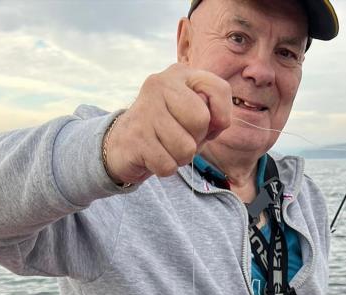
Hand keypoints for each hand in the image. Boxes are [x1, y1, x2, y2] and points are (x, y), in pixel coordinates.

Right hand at [103, 64, 232, 184]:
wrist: (122, 145)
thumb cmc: (167, 130)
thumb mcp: (193, 116)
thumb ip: (213, 114)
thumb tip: (217, 122)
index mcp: (180, 74)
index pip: (219, 89)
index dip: (223, 115)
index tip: (211, 125)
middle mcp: (161, 84)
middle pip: (201, 120)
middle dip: (197, 139)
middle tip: (180, 138)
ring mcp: (146, 109)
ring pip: (186, 148)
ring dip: (180, 158)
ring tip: (165, 147)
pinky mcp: (136, 136)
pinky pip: (168, 165)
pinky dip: (165, 168)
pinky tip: (153, 157)